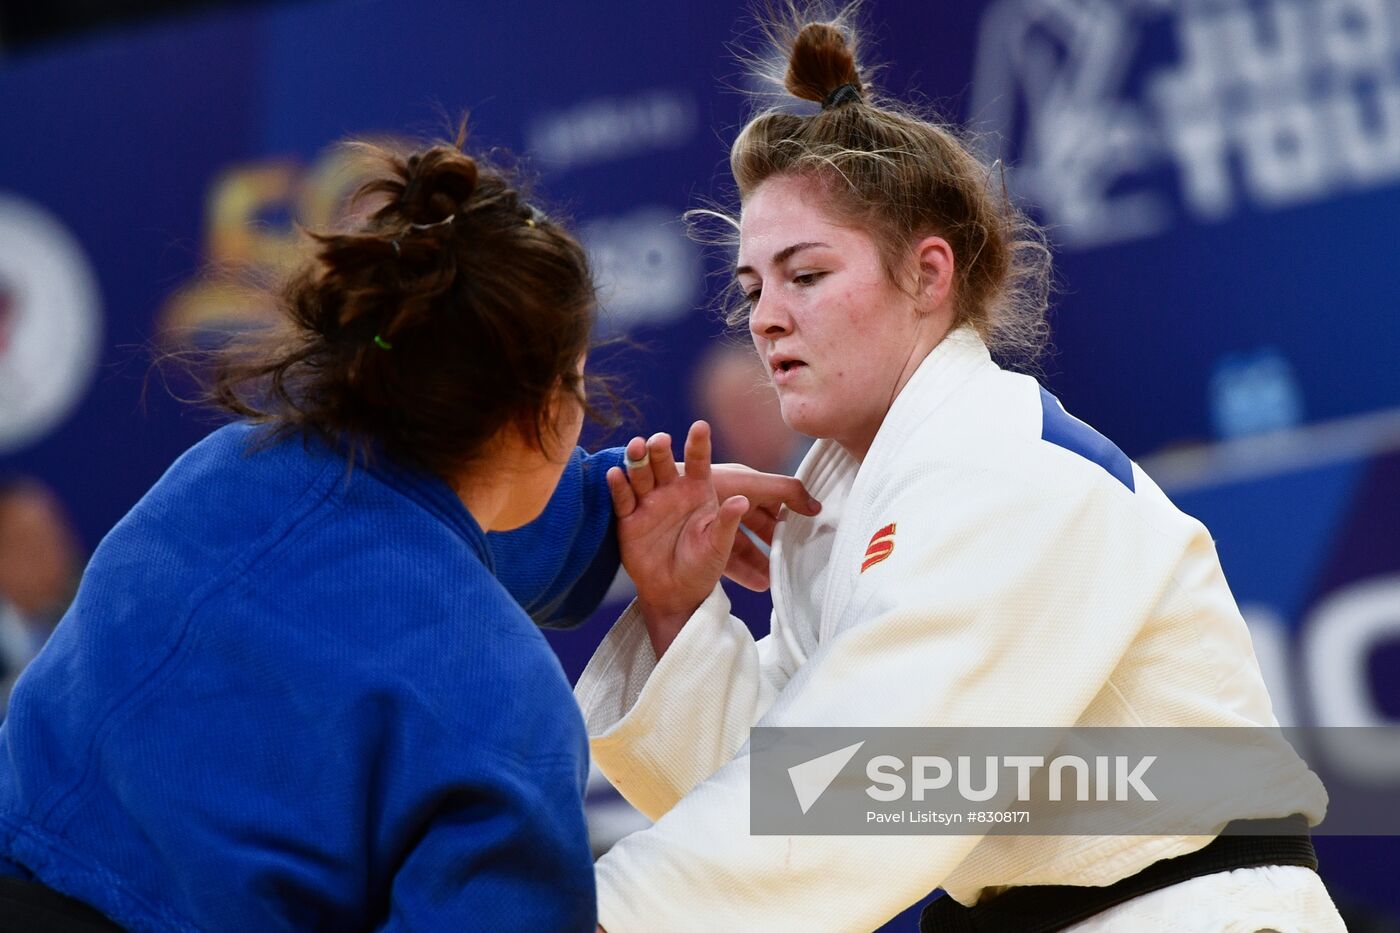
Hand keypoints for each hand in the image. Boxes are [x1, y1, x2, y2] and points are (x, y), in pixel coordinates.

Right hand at [607, 422, 749, 657]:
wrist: (675, 592)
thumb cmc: (702, 565)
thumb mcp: (718, 546)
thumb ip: (727, 523)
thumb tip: (742, 502)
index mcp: (698, 491)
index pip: (699, 462)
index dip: (699, 444)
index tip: (700, 426)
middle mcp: (671, 490)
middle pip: (664, 462)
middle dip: (660, 449)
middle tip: (660, 439)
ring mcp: (648, 502)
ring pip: (641, 474)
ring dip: (637, 460)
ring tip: (637, 447)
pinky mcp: (628, 518)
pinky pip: (623, 499)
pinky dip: (618, 486)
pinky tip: (615, 474)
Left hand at [709, 462, 819, 590]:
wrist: (649, 504)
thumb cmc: (699, 481)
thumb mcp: (748, 484)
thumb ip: (784, 492)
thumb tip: (816, 507)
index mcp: (741, 484)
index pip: (774, 498)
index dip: (792, 512)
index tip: (811, 527)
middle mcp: (727, 503)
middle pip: (761, 524)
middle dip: (777, 542)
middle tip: (795, 559)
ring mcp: (713, 524)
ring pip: (745, 545)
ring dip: (762, 561)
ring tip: (778, 580)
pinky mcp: (699, 542)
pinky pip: (728, 558)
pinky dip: (744, 572)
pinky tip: (759, 584)